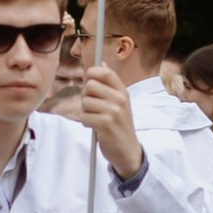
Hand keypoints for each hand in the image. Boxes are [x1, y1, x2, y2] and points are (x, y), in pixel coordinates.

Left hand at [74, 62, 143, 177]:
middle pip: (90, 86)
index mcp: (123, 91)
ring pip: (85, 102)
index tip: (89, 83)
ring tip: (96, 119)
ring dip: (85, 112)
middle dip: (85, 97)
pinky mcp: (106, 124)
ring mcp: (114, 111)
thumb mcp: (119, 102)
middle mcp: (120, 99)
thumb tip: (102, 62)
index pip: (105, 72)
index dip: (92, 74)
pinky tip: (95, 127)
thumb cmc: (119, 125)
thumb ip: (109, 84)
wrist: (128, 150)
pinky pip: (85, 117)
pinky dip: (86, 123)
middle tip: (93, 107)